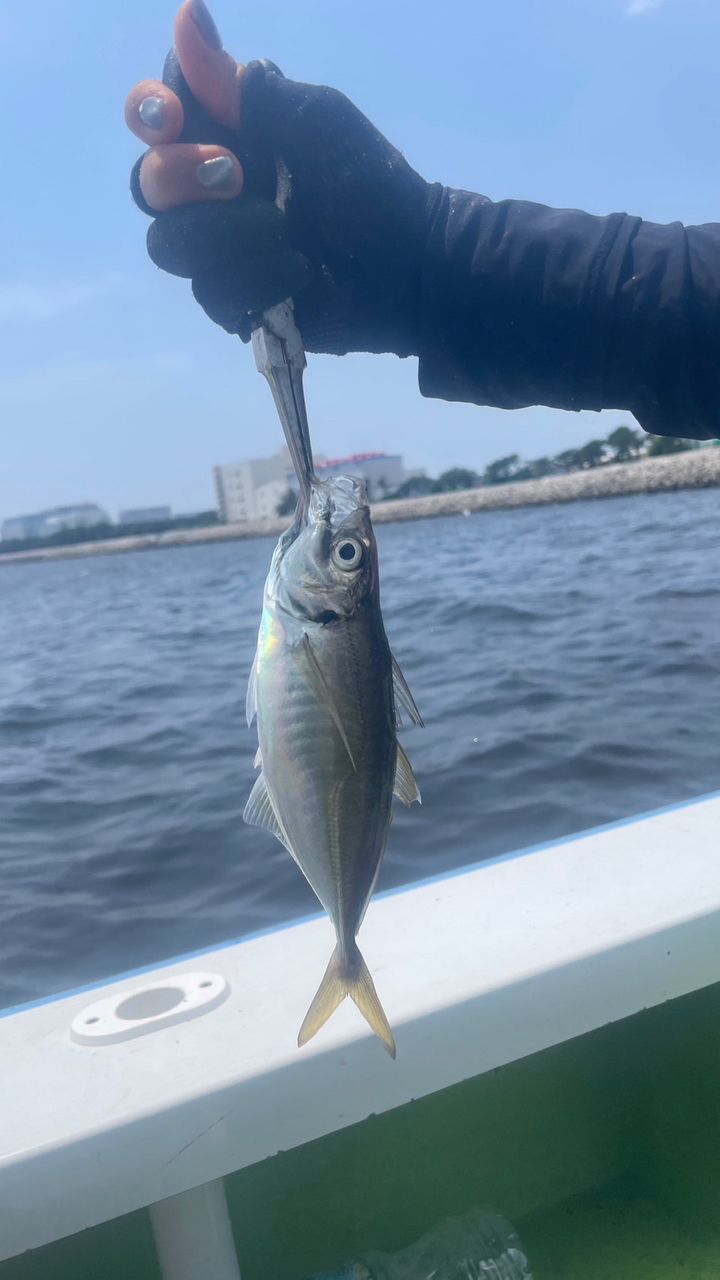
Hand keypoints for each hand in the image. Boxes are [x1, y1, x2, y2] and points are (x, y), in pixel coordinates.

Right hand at [125, 0, 436, 354]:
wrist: (407, 260)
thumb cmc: (368, 181)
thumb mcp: (313, 121)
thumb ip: (246, 88)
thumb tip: (189, 19)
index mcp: (223, 137)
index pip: (155, 118)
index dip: (150, 113)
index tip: (174, 114)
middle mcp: (209, 193)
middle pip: (149, 185)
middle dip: (181, 177)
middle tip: (235, 174)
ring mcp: (219, 251)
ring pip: (171, 245)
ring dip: (227, 236)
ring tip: (284, 233)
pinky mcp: (235, 301)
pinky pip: (213, 295)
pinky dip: (257, 280)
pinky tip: (297, 272)